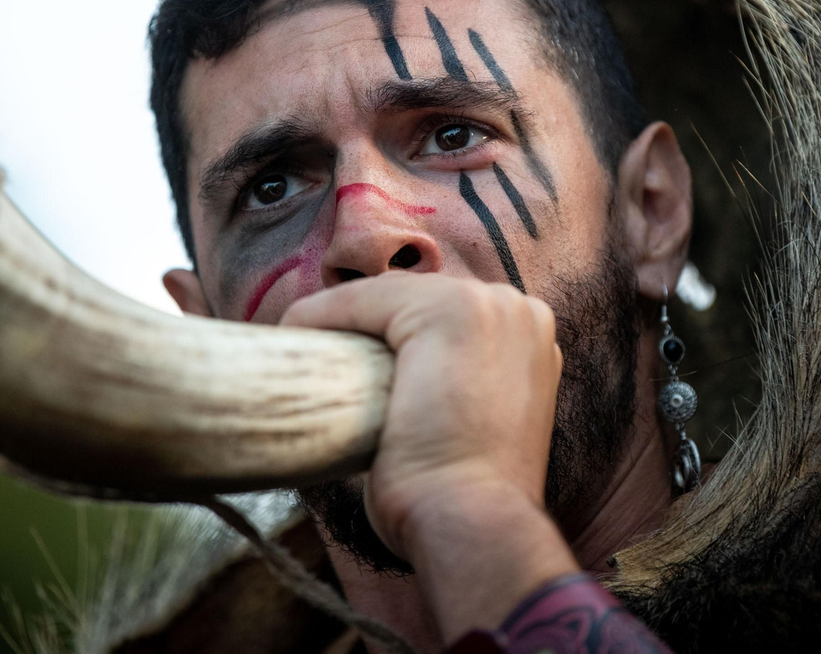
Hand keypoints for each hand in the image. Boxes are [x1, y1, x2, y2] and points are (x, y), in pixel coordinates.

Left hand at [281, 272, 578, 636]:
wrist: (474, 523)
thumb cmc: (465, 496)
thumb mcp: (472, 426)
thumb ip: (455, 389)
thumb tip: (390, 383)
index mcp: (529, 338)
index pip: (440, 314)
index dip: (386, 337)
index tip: (342, 362)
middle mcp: (517, 310)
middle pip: (415, 300)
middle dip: (364, 325)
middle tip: (314, 357)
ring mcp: (488, 304)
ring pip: (387, 297)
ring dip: (341, 320)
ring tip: (300, 353)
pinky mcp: (447, 310)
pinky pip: (362, 300)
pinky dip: (321, 316)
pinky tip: (291, 333)